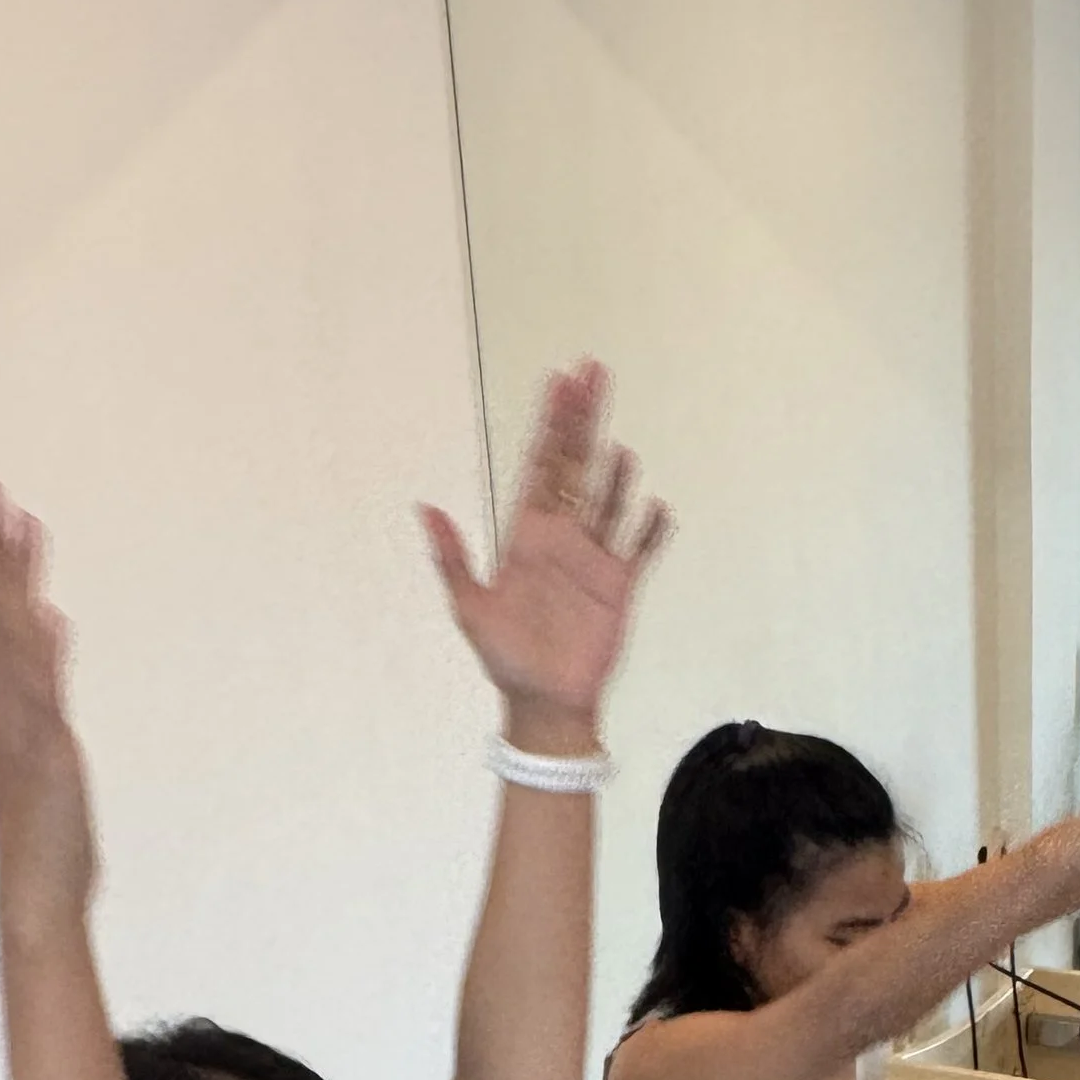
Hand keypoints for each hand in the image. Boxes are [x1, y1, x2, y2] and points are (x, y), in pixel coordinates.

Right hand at [0, 472, 93, 913]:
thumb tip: (48, 619)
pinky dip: (43, 659)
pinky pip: (39, 699)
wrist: (37, 898)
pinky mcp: (43, 758)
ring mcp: (15, 728)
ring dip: (5, 578)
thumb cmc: (42, 829)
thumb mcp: (47, 739)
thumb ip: (45, 676)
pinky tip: (47, 616)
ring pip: (2, 638)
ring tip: (6, 515)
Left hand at [422, 361, 670, 753]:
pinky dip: (649, 528)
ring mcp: (594, 559)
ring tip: (619, 448)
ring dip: (616, 473)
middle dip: (584, 420)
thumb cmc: (505, 660)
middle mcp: (562, 538)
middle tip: (594, 373)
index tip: (560, 382)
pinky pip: (640, 548)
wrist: (545, 705)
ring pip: (609, 501)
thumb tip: (424, 508)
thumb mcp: (469, 609)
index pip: (542, 466)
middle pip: (578, 466)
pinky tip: (655, 506)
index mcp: (526, 536)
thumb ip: (453, 558)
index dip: (551, 423)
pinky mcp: (621, 587)